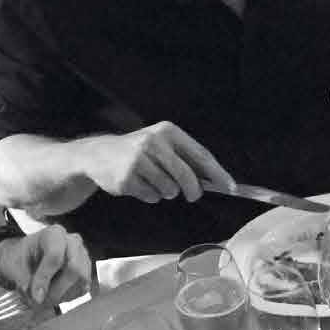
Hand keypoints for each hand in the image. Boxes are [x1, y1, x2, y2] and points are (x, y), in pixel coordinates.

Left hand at [0, 225, 89, 304]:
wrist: (25, 259)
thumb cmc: (20, 257)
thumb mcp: (13, 265)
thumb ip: (23, 280)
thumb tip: (36, 297)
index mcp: (53, 234)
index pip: (55, 256)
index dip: (45, 278)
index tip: (35, 296)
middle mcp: (73, 243)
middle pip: (74, 269)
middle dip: (56, 290)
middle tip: (40, 301)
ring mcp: (83, 257)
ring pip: (80, 281)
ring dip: (61, 295)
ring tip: (44, 298)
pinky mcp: (86, 272)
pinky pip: (82, 289)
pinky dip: (67, 297)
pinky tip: (53, 294)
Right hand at [83, 121, 238, 203]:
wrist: (98, 154)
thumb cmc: (139, 152)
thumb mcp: (162, 146)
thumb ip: (186, 159)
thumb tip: (217, 180)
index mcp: (167, 132)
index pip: (199, 154)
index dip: (217, 173)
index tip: (231, 187)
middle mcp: (153, 142)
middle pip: (186, 176)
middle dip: (192, 190)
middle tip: (193, 196)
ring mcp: (138, 160)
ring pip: (169, 190)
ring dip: (166, 192)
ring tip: (153, 181)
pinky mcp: (126, 178)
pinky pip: (151, 197)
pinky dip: (150, 196)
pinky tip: (138, 184)